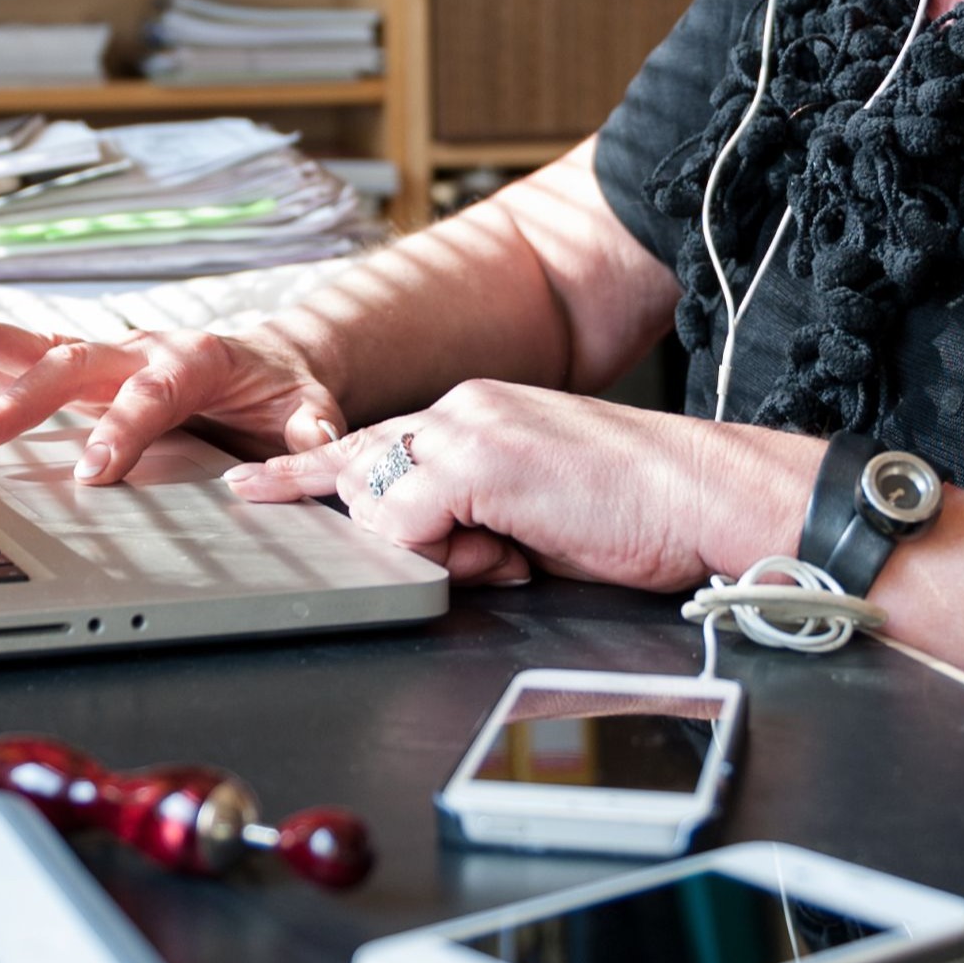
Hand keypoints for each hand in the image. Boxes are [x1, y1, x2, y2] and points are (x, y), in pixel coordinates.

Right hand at [0, 296, 344, 483]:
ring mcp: (109, 360)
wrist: (274, 363)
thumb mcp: (310, 409)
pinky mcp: (87, 375)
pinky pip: (28, 363)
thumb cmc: (286, 392)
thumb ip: (309, 426)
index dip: (123, 430)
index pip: (152, 393)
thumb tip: (314, 438)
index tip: (93, 472)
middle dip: (25, 396)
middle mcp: (142, 349)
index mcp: (197, 357)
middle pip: (76, 364)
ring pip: (39, 350)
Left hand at [225, 383, 819, 593]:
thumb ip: (476, 519)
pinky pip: (408, 522)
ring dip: (437, 549)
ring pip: (381, 502)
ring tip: (512, 551)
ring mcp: (466, 429)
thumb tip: (446, 552)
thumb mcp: (538, 515)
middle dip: (353, 515)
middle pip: (362, 468)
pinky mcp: (476, 460)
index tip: (257, 484)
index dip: (313, 472)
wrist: (706, 495)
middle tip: (341, 523)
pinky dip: (448, 553)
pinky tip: (509, 550)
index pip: (376, 443)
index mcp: (478, 414)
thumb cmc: (642, 512)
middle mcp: (462, 409)